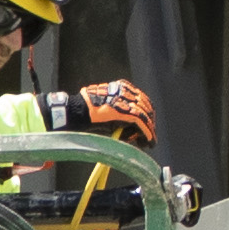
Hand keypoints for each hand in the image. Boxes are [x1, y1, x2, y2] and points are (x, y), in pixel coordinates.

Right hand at [42, 76, 156, 148]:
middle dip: (149, 122)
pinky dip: (147, 132)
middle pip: (146, 106)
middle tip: (150, 136)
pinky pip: (141, 121)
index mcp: (123, 87)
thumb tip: (133, 128)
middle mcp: (127, 91)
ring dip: (149, 130)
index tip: (149, 125)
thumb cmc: (90, 113)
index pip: (141, 99)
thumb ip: (122, 115)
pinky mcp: (125, 110)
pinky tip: (149, 141)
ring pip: (145, 114)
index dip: (147, 113)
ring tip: (149, 142)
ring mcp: (126, 100)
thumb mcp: (109, 111)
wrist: (78, 112)